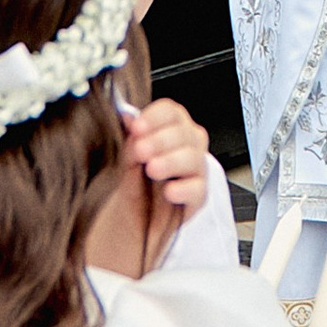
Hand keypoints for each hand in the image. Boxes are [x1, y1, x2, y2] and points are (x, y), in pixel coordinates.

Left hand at [124, 96, 212, 219]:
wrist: (135, 214)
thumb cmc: (136, 179)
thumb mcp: (129, 157)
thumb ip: (132, 138)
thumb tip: (128, 117)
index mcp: (172, 127)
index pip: (170, 112)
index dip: (155, 117)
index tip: (137, 127)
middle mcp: (189, 144)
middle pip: (183, 133)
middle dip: (160, 140)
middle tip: (141, 151)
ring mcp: (196, 170)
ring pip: (193, 158)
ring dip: (171, 162)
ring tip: (152, 169)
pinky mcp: (198, 195)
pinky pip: (198, 189)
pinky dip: (184, 189)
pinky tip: (169, 191)